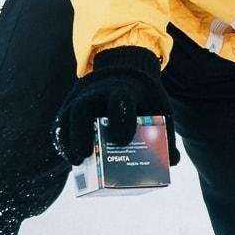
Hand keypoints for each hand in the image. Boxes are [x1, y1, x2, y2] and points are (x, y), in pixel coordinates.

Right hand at [53, 46, 179, 166]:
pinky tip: (70, 157)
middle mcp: (98, 91)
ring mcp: (81, 98)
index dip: (120, 120)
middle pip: (83, 108)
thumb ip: (166, 133)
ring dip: (69, 140)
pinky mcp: (71, 107)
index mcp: (123, 89)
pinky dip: (63, 141)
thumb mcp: (158, 109)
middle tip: (86, 154)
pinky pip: (62, 123)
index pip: (119, 99)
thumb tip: (173, 162)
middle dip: (82, 132)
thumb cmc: (143, 98)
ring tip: (76, 161)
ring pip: (68, 116)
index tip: (122, 141)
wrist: (124, 73)